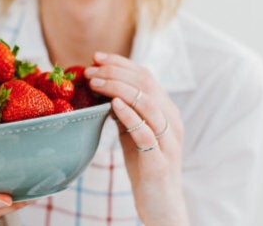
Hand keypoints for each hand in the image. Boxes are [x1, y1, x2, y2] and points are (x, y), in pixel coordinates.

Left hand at [84, 52, 189, 224]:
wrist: (161, 204)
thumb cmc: (145, 167)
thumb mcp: (134, 133)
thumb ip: (126, 112)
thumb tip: (104, 91)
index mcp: (166, 111)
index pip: (146, 76)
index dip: (121, 63)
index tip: (96, 57)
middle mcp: (171, 121)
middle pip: (146, 84)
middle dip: (116, 72)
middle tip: (90, 70)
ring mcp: (168, 140)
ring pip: (148, 103)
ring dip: (118, 89)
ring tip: (95, 83)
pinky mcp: (160, 160)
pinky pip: (147, 132)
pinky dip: (130, 115)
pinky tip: (113, 106)